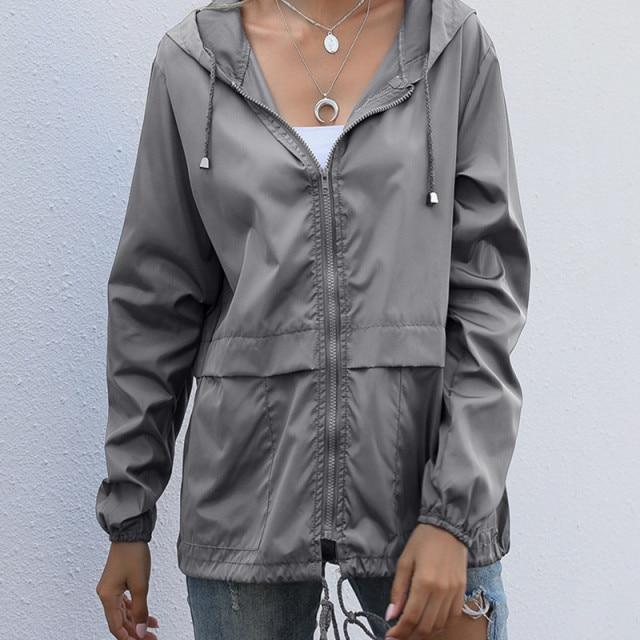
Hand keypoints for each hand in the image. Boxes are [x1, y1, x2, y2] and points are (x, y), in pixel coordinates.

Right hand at [96, 541, 159, 639]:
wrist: (130, 533)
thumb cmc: (133, 555)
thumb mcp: (140, 585)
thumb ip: (141, 610)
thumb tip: (141, 631)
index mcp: (107, 596)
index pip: (116, 626)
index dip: (128, 637)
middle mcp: (106, 594)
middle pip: (120, 621)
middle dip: (136, 631)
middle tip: (151, 638)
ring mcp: (111, 589)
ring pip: (124, 613)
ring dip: (138, 621)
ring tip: (154, 629)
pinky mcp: (118, 582)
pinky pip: (126, 602)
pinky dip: (137, 609)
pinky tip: (149, 616)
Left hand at [383, 523, 467, 638]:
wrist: (448, 527)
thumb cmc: (423, 540)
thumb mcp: (404, 562)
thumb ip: (398, 590)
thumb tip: (391, 614)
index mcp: (424, 582)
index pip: (411, 618)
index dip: (399, 632)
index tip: (390, 636)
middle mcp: (441, 591)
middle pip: (426, 626)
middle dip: (410, 634)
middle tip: (399, 633)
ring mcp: (454, 592)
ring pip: (440, 625)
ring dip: (425, 631)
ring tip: (413, 628)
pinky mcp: (463, 591)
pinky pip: (453, 617)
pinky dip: (441, 624)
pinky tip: (431, 620)